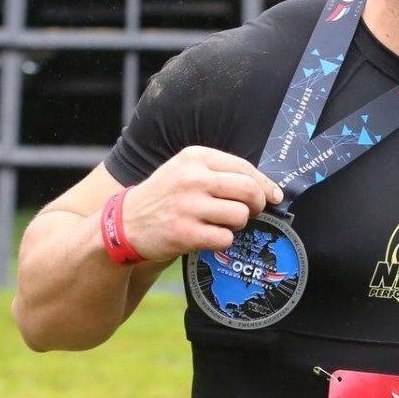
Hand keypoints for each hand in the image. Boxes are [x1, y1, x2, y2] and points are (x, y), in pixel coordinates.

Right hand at [123, 146, 284, 261]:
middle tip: (247, 212)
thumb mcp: (186, 171)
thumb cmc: (165, 197)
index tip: (273, 196)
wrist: (125, 223)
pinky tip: (208, 236)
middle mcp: (192, 178)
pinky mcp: (185, 232)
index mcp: (195, 157)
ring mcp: (188, 205)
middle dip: (256, 205)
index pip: (245, 168)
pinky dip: (222, 240)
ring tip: (220, 223)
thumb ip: (221, 174)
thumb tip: (268, 190)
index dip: (264, 185)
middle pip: (249, 190)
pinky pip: (225, 238)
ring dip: (237, 224)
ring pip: (240, 215)